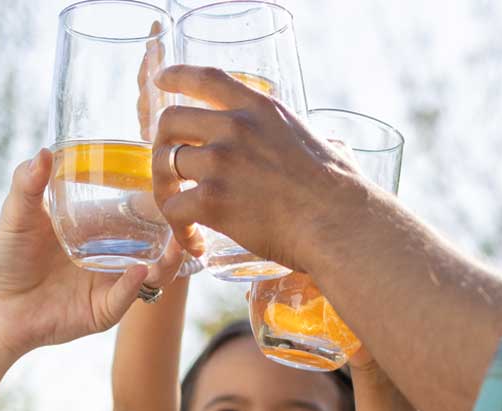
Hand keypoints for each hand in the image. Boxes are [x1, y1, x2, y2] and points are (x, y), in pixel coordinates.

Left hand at [0, 152, 177, 358]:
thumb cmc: (5, 256)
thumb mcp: (17, 214)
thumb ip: (28, 183)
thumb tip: (43, 151)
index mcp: (96, 227)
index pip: (136, 210)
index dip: (155, 199)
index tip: (171, 183)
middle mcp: (109, 254)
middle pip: (153, 241)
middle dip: (173, 230)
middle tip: (184, 215)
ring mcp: (107, 283)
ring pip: (151, 272)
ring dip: (166, 261)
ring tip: (173, 247)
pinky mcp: (100, 311)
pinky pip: (124, 299)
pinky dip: (133, 286)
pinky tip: (140, 271)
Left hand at [147, 65, 384, 282]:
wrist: (338, 223)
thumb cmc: (341, 192)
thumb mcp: (324, 144)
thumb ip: (311, 141)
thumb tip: (335, 149)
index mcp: (261, 109)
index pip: (207, 78)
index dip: (178, 76)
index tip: (161, 79)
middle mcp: (236, 127)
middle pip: (170, 120)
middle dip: (161, 145)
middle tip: (168, 171)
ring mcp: (220, 162)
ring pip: (163, 164)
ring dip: (165, 190)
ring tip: (181, 213)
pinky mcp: (211, 199)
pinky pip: (172, 209)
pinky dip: (178, 228)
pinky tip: (195, 243)